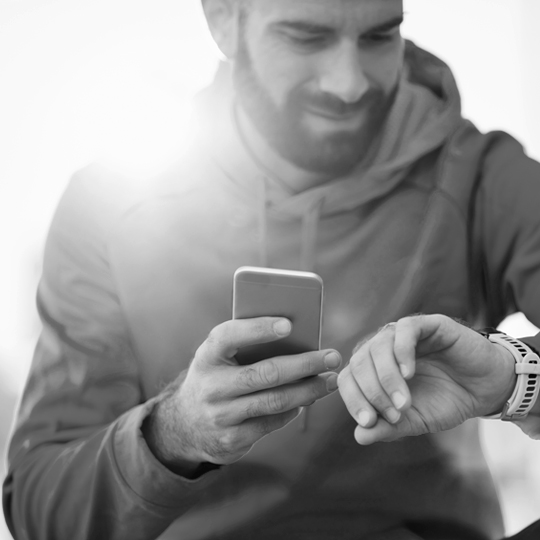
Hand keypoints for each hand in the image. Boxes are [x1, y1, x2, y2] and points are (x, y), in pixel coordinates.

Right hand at [143, 317, 340, 473]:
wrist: (184, 425)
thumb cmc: (215, 378)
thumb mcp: (218, 358)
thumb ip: (245, 346)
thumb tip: (298, 338)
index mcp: (207, 356)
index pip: (229, 336)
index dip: (258, 329)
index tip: (289, 324)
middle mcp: (211, 386)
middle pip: (265, 373)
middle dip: (304, 364)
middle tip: (332, 357)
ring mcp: (221, 415)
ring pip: (275, 401)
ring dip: (309, 390)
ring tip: (331, 380)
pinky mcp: (232, 439)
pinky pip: (272, 422)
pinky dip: (294, 409)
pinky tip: (308, 399)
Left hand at [337, 314, 515, 444]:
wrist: (486, 390)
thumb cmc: (447, 401)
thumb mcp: (415, 421)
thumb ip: (388, 427)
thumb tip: (359, 436)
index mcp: (374, 369)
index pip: (349, 378)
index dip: (353, 400)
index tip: (367, 422)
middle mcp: (384, 348)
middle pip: (359, 362)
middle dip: (372, 392)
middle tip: (392, 414)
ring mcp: (403, 334)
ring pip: (378, 346)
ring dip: (387, 377)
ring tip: (403, 402)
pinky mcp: (428, 324)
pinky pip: (405, 329)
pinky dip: (402, 351)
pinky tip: (409, 372)